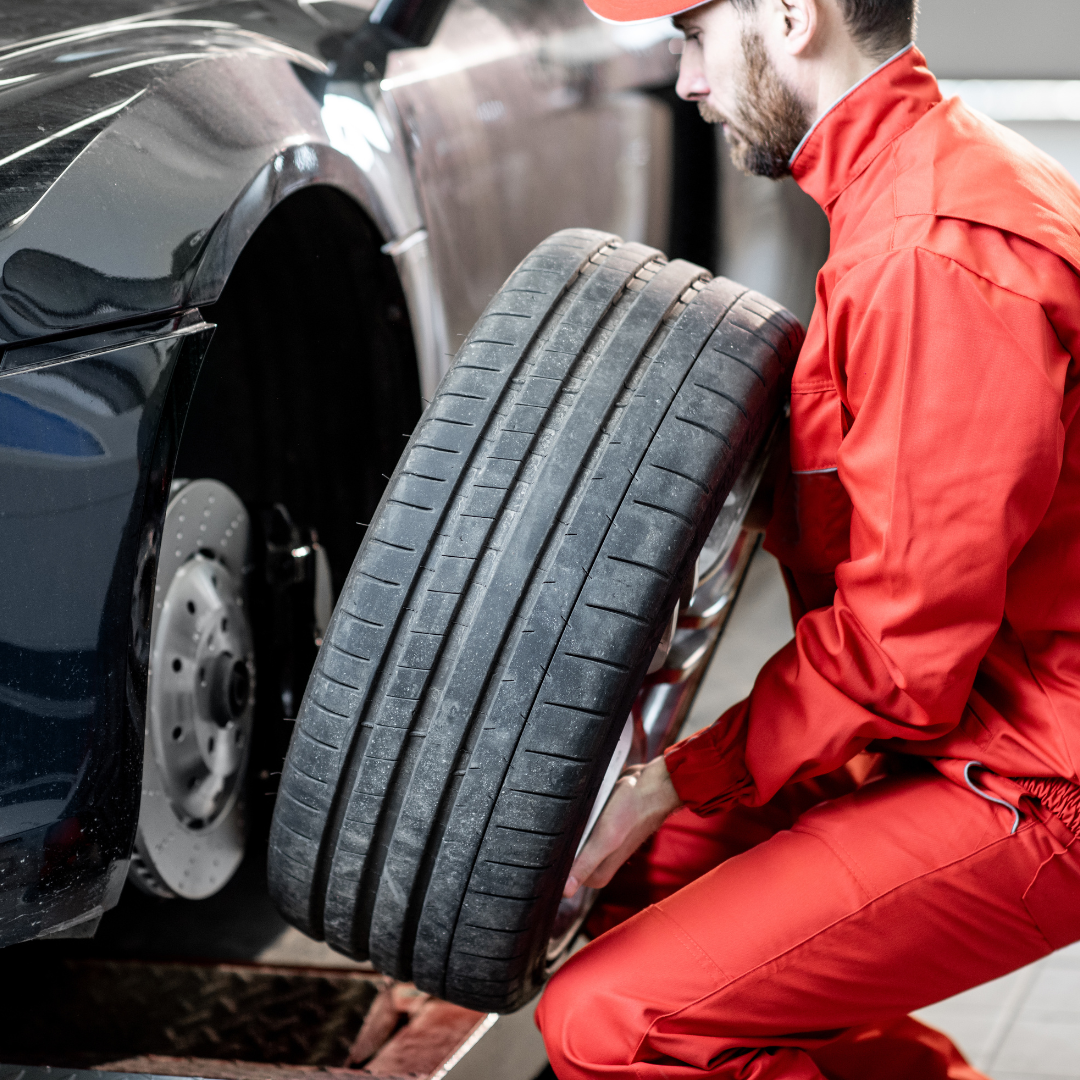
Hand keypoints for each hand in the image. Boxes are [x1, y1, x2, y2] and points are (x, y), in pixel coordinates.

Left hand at [563, 755, 681, 897]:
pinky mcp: (598, 828)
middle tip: (553, 826)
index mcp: (597, 876)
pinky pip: (577, 828)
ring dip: (565, 830)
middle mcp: (597, 864)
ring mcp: (597, 846)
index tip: (543, 847)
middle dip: (557, 843)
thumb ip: (585, 864)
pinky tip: (572, 810)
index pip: (561, 875)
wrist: (651, 787)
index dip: (550, 861)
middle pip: (564, 858)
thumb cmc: (631, 812)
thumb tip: (565, 893)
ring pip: (570, 842)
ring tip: (565, 816)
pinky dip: (573, 820)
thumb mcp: (606, 839)